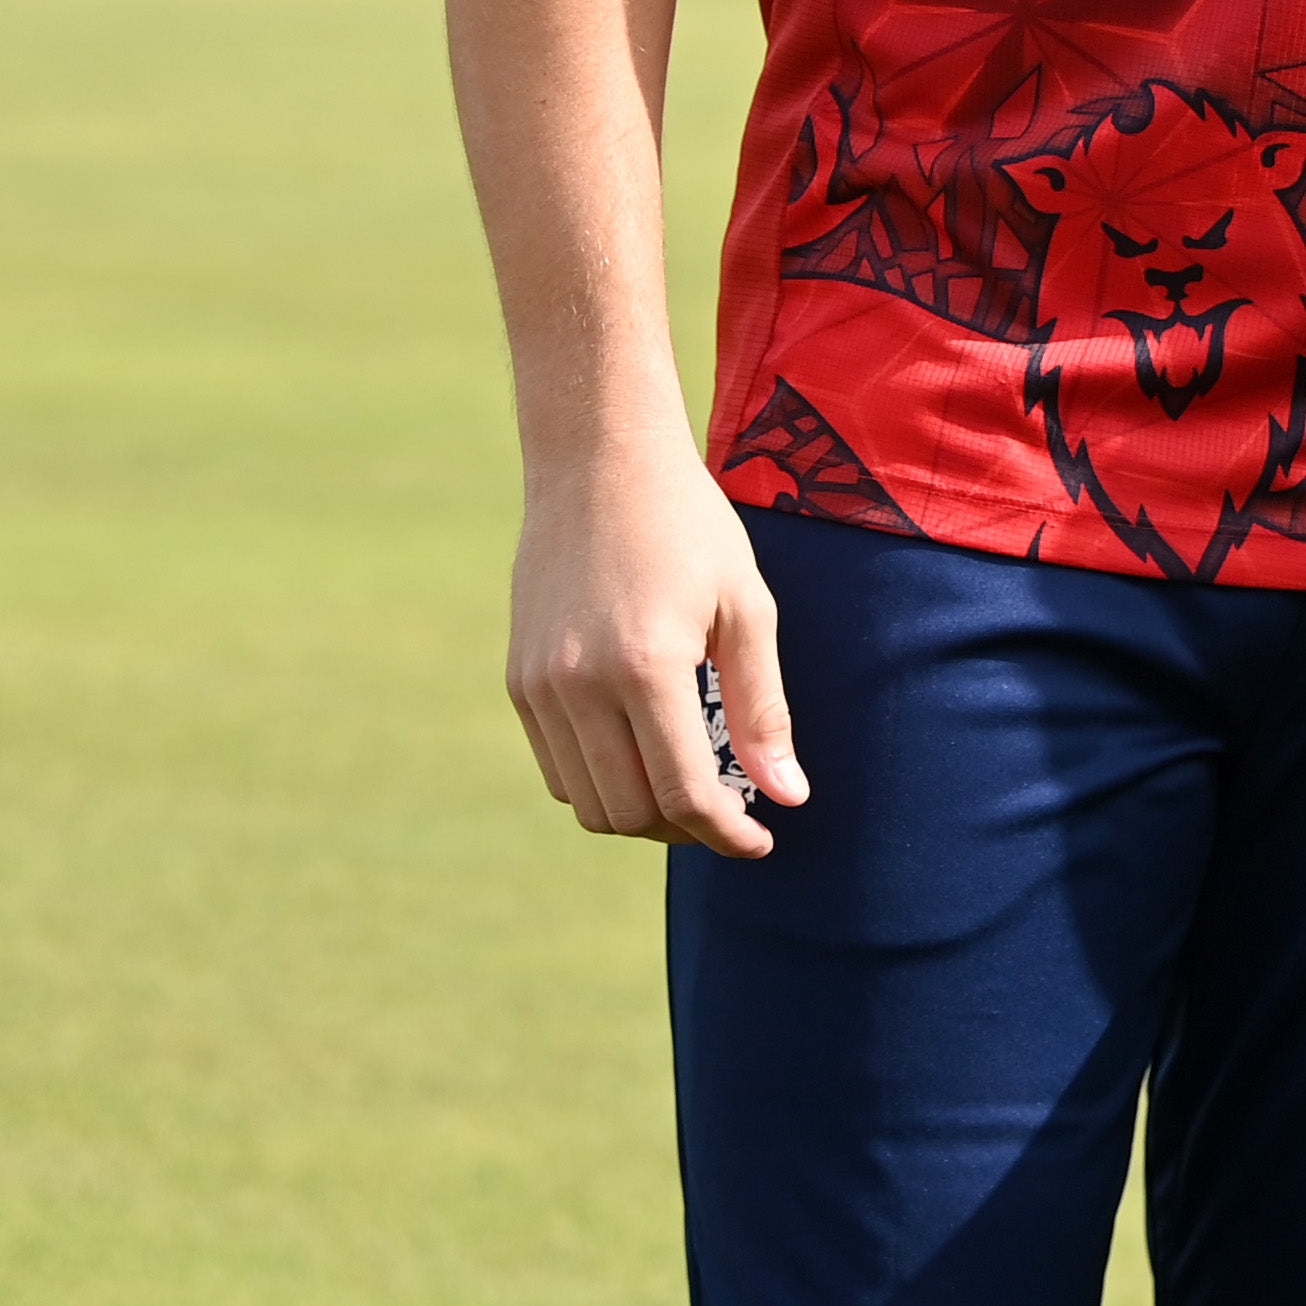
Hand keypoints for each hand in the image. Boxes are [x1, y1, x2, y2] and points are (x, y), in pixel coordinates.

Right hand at [507, 434, 803, 857]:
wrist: (598, 464)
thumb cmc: (690, 528)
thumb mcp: (747, 608)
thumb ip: (763, 709)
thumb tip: (787, 796)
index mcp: (646, 666)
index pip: (682, 793)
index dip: (725, 832)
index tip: (760, 841)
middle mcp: (579, 685)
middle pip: (629, 811)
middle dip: (686, 828)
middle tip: (732, 810)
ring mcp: (538, 686)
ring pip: (586, 801)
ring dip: (641, 813)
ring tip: (693, 785)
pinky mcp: (518, 681)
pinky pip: (558, 768)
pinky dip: (601, 782)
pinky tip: (645, 753)